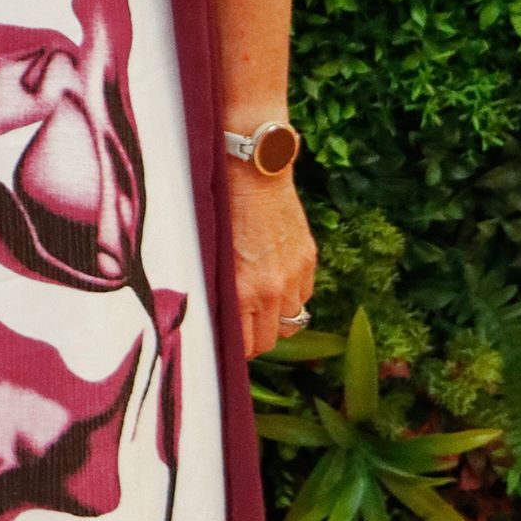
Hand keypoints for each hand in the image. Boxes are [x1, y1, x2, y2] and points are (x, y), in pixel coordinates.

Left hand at [226, 163, 316, 362]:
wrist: (252, 170)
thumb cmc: (220, 207)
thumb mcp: (212, 256)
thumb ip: (219, 290)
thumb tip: (217, 318)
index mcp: (241, 291)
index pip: (246, 347)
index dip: (236, 350)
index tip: (227, 343)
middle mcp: (271, 290)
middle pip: (269, 341)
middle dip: (254, 339)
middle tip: (242, 326)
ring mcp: (294, 276)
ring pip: (290, 321)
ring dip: (275, 317)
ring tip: (259, 301)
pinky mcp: (308, 260)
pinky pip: (304, 296)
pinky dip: (292, 295)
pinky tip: (276, 278)